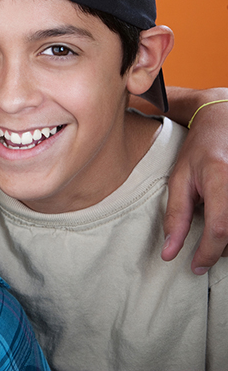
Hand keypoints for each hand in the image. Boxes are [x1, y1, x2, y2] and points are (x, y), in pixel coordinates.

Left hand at [163, 91, 227, 273]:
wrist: (224, 124)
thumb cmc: (199, 150)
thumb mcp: (179, 179)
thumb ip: (176, 216)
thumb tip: (169, 252)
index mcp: (220, 178)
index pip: (220, 228)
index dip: (208, 253)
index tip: (194, 267)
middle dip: (218, 250)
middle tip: (202, 248)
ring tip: (214, 236)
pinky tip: (223, 225)